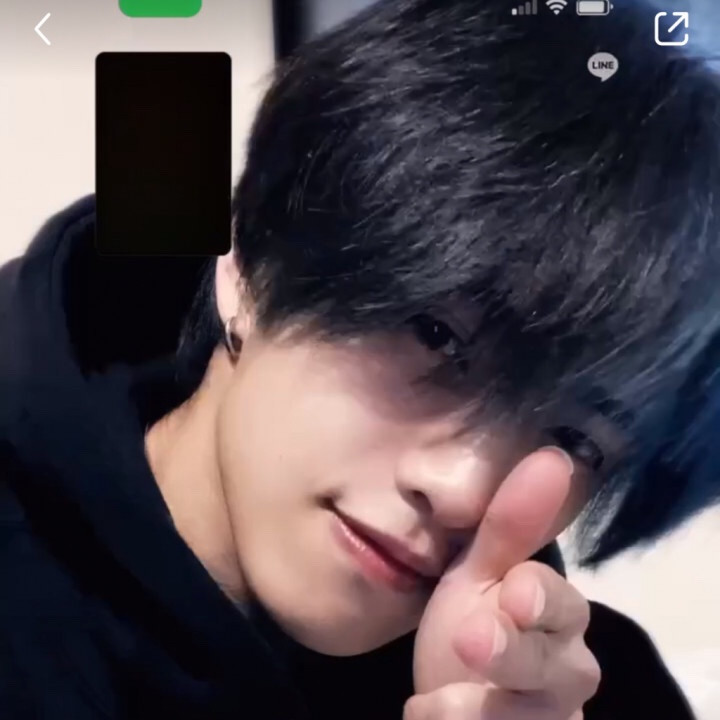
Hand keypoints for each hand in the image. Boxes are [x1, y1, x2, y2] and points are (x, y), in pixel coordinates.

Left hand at [405, 448, 600, 718]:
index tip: (514, 591)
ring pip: (532, 717)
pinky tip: (429, 711)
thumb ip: (511, 526)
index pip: (561, 603)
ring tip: (431, 702)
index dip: (540, 598)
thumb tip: (554, 456)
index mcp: (557, 614)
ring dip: (478, 708)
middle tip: (472, 639)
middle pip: (554, 666)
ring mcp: (550, 715)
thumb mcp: (479, 575)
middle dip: (513, 653)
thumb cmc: (473, 625)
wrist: (452, 693)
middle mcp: (567, 669)